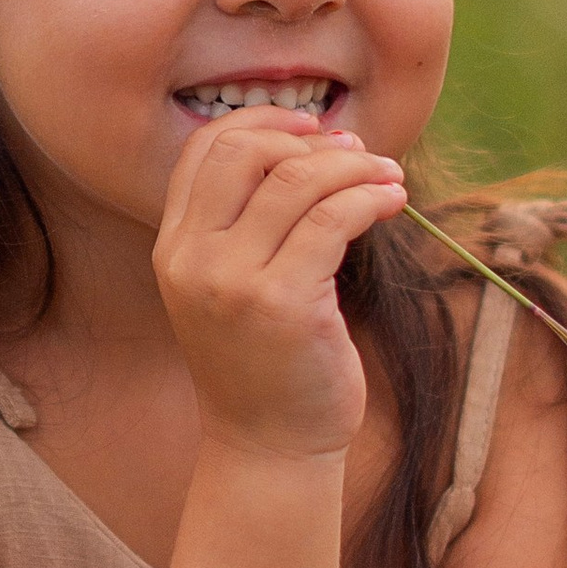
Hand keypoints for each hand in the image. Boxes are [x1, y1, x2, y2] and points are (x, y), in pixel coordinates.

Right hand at [153, 110, 409, 460]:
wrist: (269, 446)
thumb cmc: (266, 363)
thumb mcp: (232, 286)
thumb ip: (248, 224)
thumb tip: (315, 145)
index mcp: (173, 248)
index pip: (204, 149)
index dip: (263, 121)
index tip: (312, 127)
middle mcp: (192, 259)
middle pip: (247, 152)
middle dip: (311, 141)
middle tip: (358, 152)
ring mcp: (232, 282)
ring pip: (297, 180)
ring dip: (355, 167)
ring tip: (389, 177)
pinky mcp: (283, 304)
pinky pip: (333, 219)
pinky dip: (370, 197)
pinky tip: (393, 201)